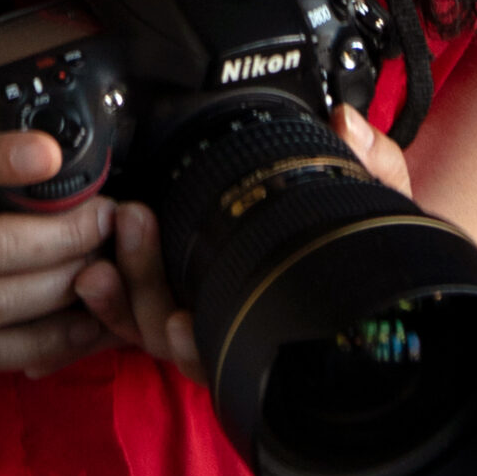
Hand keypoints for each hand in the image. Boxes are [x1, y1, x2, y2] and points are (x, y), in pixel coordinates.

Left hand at [70, 103, 415, 383]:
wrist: (362, 261)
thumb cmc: (369, 246)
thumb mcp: (384, 209)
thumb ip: (376, 168)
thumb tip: (347, 125)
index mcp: (277, 323)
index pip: (232, 349)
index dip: (202, 344)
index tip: (184, 321)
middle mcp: (234, 330)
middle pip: (172, 333)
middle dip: (144, 287)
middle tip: (136, 223)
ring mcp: (199, 315)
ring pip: (143, 323)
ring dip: (117, 289)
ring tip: (104, 245)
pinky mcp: (170, 295)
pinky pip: (129, 312)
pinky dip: (106, 301)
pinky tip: (92, 271)